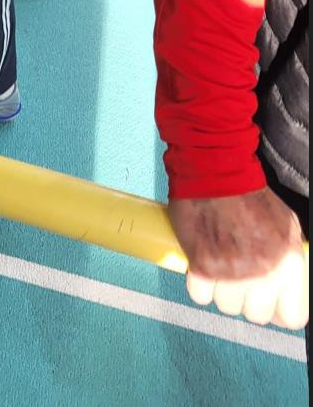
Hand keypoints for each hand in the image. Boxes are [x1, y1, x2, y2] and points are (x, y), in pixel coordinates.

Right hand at [169, 189, 308, 328]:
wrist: (215, 172)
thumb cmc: (249, 194)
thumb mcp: (287, 225)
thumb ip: (289, 259)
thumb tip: (287, 285)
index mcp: (289, 264)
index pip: (292, 317)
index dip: (278, 311)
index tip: (268, 302)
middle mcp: (264, 274)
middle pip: (256, 315)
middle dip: (247, 299)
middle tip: (238, 277)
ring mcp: (233, 273)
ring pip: (227, 306)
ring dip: (221, 290)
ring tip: (219, 264)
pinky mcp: (203, 267)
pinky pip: (200, 296)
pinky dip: (199, 283)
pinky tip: (201, 264)